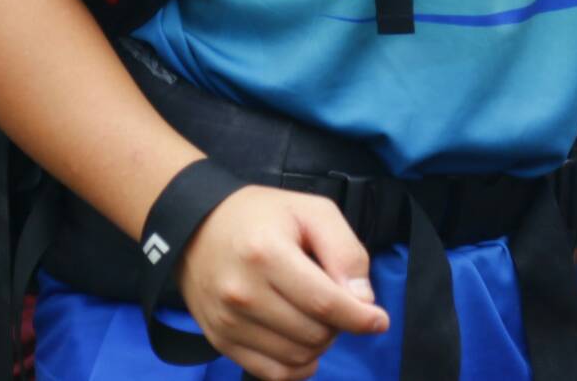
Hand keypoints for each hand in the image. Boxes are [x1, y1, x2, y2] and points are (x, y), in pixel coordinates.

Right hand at [178, 185, 389, 378]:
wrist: (198, 228)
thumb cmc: (263, 216)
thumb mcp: (313, 211)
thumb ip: (345, 251)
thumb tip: (362, 300)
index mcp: (267, 255)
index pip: (324, 303)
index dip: (360, 317)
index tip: (379, 320)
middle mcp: (243, 294)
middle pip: (313, 333)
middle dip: (340, 325)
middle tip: (338, 303)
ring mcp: (228, 321)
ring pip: (296, 357)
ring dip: (320, 344)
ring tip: (317, 317)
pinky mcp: (220, 340)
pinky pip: (271, 373)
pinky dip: (298, 366)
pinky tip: (305, 345)